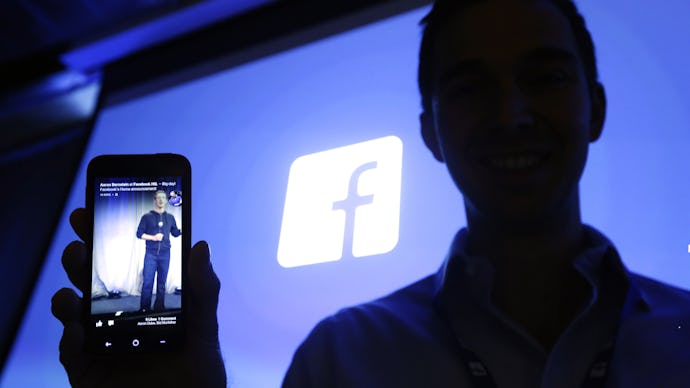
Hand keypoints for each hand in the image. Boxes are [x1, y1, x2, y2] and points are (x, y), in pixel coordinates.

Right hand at [51, 208, 226, 386]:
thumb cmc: (197, 373)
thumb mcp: (204, 328)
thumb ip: (203, 289)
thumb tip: (200, 245)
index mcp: (142, 302)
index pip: (119, 264)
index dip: (101, 237)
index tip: (91, 211)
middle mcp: (116, 317)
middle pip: (89, 281)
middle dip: (80, 258)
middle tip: (80, 244)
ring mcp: (99, 342)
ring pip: (72, 311)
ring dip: (67, 294)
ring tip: (74, 290)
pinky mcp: (87, 368)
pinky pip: (69, 350)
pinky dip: (69, 337)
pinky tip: (77, 330)